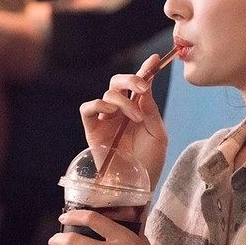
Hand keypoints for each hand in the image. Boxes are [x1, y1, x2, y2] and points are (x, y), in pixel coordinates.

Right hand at [80, 54, 167, 185]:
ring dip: (123, 101)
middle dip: (131, 79)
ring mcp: (105, 119)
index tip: (156, 59)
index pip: (140, 85)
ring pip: (108, 94)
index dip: (146, 69)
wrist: (138, 185)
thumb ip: (150, 110)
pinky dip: (99, 105)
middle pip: (118, 82)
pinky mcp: (92, 130)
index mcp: (139, 109)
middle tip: (143, 88)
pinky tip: (111, 113)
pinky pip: (88, 108)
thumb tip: (145, 88)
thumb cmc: (150, 162)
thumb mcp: (158, 134)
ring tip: (135, 119)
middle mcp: (121, 111)